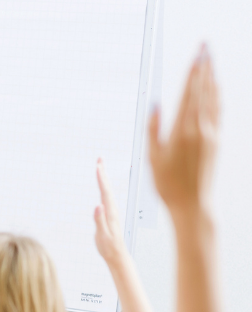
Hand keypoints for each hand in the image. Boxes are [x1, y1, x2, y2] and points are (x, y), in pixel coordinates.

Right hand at [92, 159, 130, 265]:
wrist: (117, 255)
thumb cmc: (109, 247)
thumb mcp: (102, 235)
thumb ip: (100, 220)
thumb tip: (97, 205)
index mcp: (110, 212)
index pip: (105, 192)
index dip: (101, 179)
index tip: (98, 166)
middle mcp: (112, 209)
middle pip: (107, 187)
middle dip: (103, 173)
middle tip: (100, 159)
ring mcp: (112, 211)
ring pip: (108, 191)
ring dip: (104, 179)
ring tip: (100, 168)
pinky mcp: (110, 214)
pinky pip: (106, 197)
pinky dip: (104, 188)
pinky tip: (102, 187)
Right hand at [148, 45, 219, 222]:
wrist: (193, 204)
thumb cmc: (168, 184)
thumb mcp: (153, 158)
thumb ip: (153, 129)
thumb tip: (155, 104)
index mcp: (181, 131)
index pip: (188, 94)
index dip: (192, 72)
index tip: (196, 54)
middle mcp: (199, 129)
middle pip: (202, 91)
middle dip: (204, 67)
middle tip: (205, 47)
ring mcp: (211, 134)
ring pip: (213, 99)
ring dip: (212, 77)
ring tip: (211, 60)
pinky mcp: (216, 140)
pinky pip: (218, 111)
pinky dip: (217, 96)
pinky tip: (216, 87)